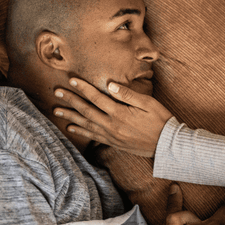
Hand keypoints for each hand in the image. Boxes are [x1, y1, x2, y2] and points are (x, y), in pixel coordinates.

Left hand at [54, 78, 171, 157]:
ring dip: (70, 117)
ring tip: (56, 111)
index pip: (97, 97)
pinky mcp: (113, 142)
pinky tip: (71, 128)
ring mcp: (111, 135)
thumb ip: (128, 94)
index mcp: (120, 113)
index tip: (72, 80)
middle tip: (57, 92)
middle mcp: (112, 125)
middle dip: (70, 100)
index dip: (83, 88)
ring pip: (86, 124)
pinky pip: (92, 136)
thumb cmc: (160, 120)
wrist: (167, 145)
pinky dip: (81, 131)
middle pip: (86, 110)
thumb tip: (110, 84)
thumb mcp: (148, 103)